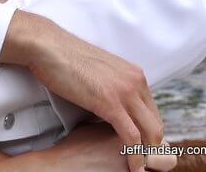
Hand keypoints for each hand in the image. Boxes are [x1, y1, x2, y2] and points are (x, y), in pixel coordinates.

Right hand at [0, 11, 163, 171]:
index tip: (142, 151)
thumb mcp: (99, 72)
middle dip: (152, 149)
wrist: (49, 47)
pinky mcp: (110, 103)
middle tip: (142, 164)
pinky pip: (132, 137)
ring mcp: (125, 91)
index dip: (149, 135)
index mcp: (134, 74)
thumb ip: (112, 87)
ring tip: (138, 170)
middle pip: (156, 124)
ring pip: (150, 133)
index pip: (153, 112)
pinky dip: (134, 157)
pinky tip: (131, 167)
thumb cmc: (66, 58)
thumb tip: (111, 108)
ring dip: (146, 156)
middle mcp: (135, 81)